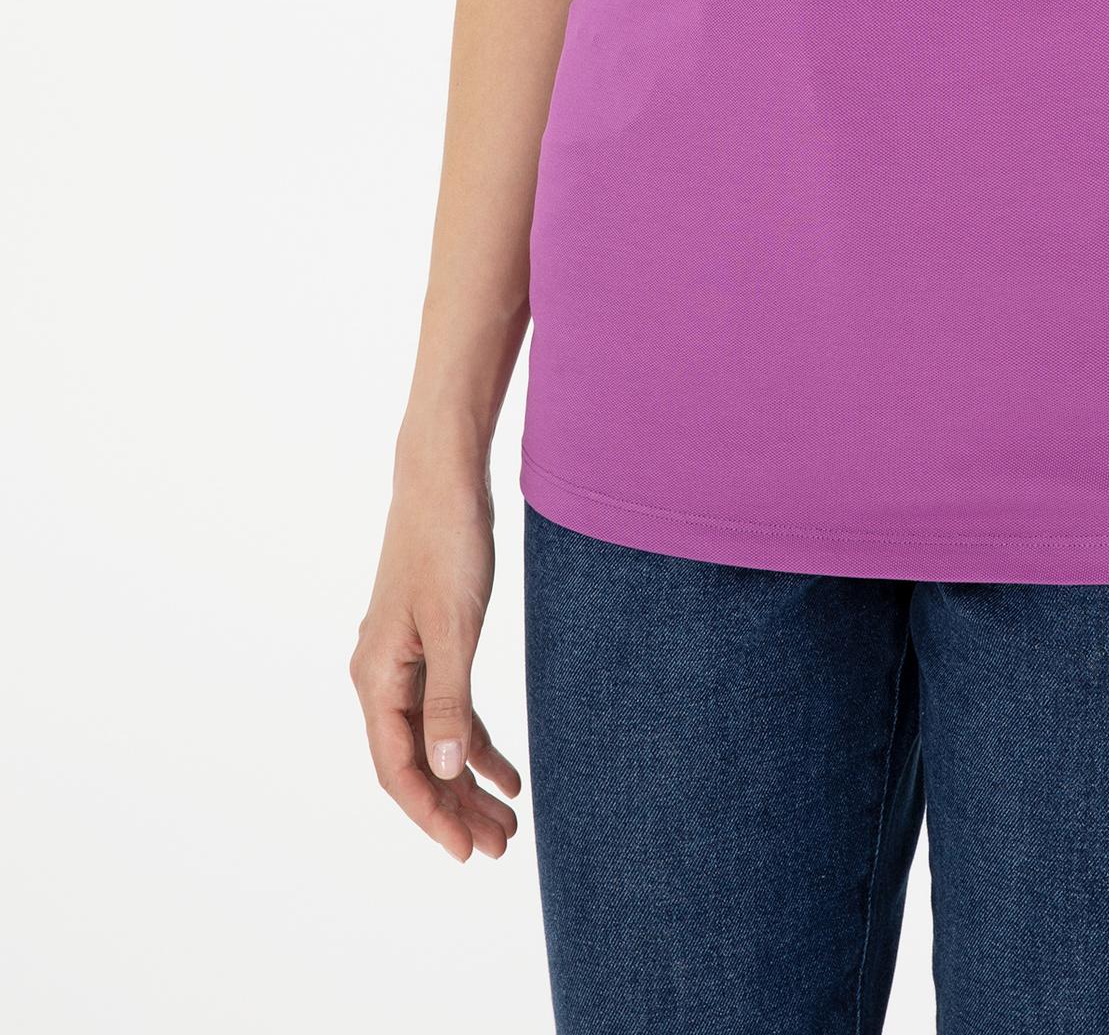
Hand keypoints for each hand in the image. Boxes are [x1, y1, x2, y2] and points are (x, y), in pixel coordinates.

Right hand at [350, 469, 522, 862]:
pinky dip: (475, 741)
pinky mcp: (430, 644)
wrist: (443, 479)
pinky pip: (448, 710)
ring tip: (508, 822)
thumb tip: (444, 769)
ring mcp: (404, 662)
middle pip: (416, 763)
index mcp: (376, 677)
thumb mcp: (455, 626)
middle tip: (500, 846)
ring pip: (434, 740)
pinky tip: (508, 770)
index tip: (467, 851)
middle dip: (456, 808)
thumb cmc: (446, 544)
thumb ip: (449, 700)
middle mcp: (382, 676)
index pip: (398, 769)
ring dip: (468, 781)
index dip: (432, 814)